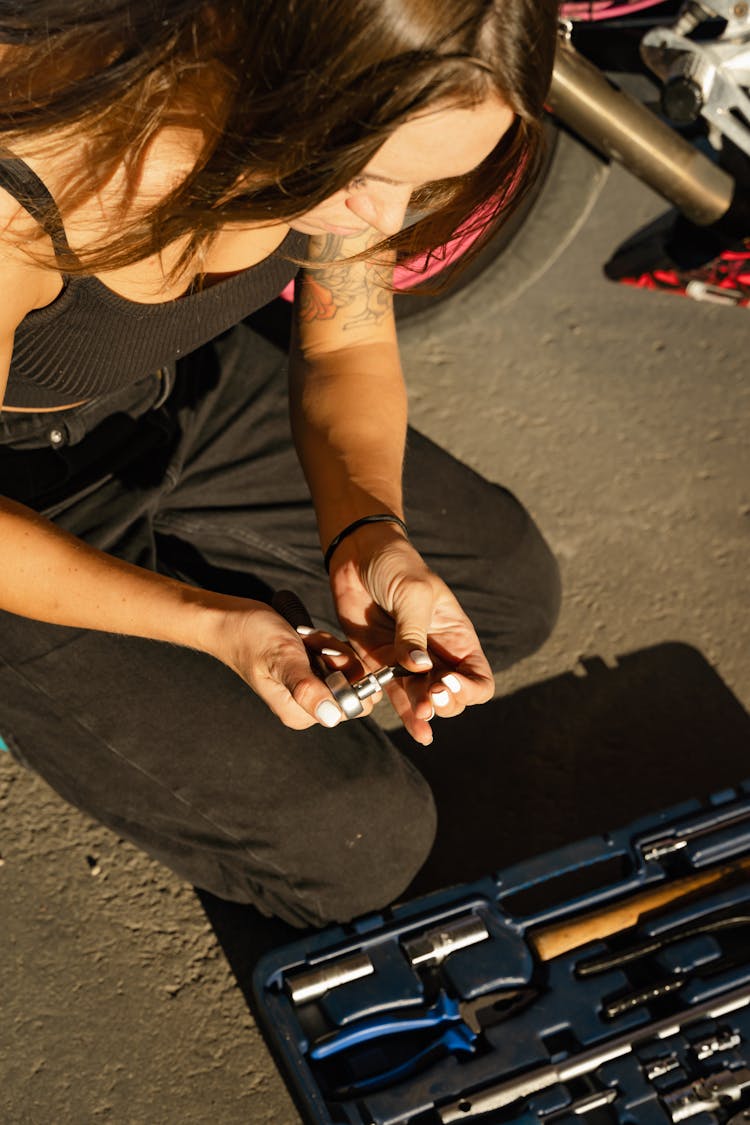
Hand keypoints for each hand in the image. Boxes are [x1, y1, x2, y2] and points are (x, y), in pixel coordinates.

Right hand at [205, 597, 369, 730]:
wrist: (231, 620)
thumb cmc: (249, 638)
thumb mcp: (281, 659)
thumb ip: (305, 688)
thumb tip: (330, 716)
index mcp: (301, 713)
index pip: (353, 705)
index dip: (350, 677)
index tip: (327, 656)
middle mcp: (308, 705)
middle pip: (354, 685)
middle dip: (340, 658)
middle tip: (313, 644)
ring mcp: (311, 688)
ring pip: (346, 668)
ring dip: (330, 647)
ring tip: (304, 639)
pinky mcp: (311, 671)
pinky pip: (336, 658)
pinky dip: (326, 644)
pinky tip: (307, 638)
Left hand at [328, 526, 494, 744]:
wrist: (358, 555)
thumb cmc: (396, 565)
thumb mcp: (413, 592)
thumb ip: (413, 632)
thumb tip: (418, 668)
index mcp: (456, 637)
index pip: (478, 678)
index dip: (468, 689)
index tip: (447, 681)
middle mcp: (437, 655)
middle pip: (452, 697)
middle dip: (444, 702)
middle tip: (428, 697)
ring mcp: (408, 663)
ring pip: (423, 701)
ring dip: (422, 713)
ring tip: (419, 719)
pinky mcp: (380, 664)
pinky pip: (394, 695)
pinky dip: (402, 713)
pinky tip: (415, 731)